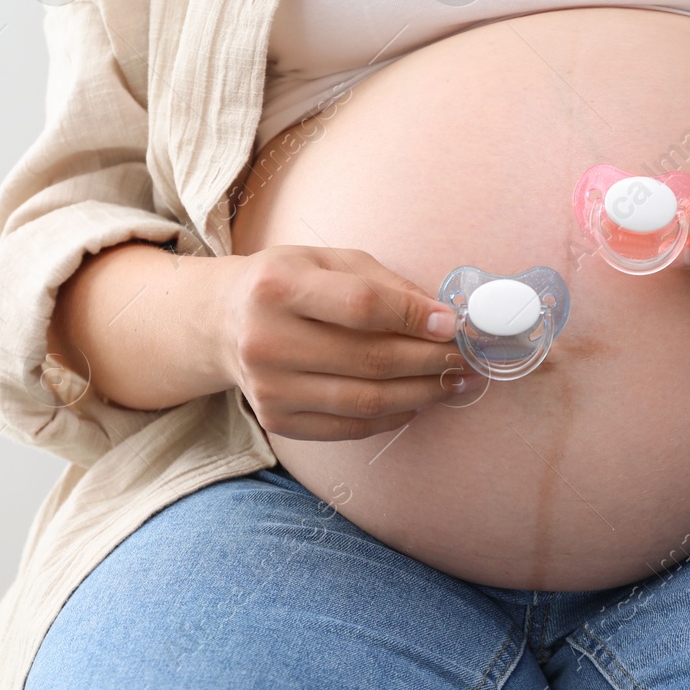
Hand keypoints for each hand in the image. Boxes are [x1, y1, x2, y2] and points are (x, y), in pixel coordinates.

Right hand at [211, 245, 470, 440]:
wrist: (223, 322)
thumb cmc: (287, 283)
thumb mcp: (327, 261)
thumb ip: (383, 283)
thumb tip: (442, 317)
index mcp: (277, 286)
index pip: (360, 306)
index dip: (413, 317)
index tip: (452, 324)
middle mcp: (265, 339)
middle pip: (368, 359)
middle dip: (430, 361)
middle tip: (466, 358)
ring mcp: (268, 387)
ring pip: (364, 401)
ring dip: (422, 395)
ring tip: (454, 383)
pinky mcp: (275, 420)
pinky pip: (349, 428)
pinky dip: (391, 418)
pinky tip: (416, 402)